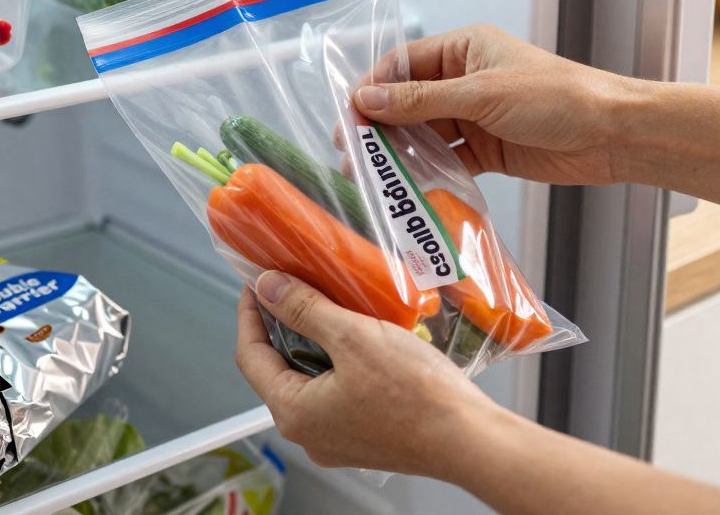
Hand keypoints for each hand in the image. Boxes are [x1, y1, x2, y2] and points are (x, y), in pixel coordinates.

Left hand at [235, 271, 501, 476]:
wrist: (470, 439)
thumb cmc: (416, 394)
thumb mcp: (353, 337)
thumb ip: (305, 310)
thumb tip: (268, 287)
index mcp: (294, 412)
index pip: (251, 356)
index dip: (250, 313)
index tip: (257, 281)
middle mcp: (309, 433)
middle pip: (278, 368)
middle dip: (283, 325)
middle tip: (294, 285)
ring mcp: (337, 439)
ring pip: (310, 379)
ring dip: (315, 341)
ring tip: (329, 303)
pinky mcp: (365, 438)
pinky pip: (337, 392)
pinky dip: (339, 361)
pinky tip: (360, 337)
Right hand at [353, 25, 641, 184]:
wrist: (612, 134)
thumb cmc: (556, 97)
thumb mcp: (482, 95)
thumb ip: (421, 100)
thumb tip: (367, 99)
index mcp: (463, 48)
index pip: (402, 65)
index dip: (372, 91)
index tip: (349, 120)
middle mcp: (464, 79)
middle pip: (407, 102)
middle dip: (379, 127)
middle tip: (353, 156)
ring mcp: (474, 116)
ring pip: (423, 134)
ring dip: (400, 154)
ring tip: (373, 178)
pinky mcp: (485, 149)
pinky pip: (445, 160)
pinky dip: (427, 174)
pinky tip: (408, 189)